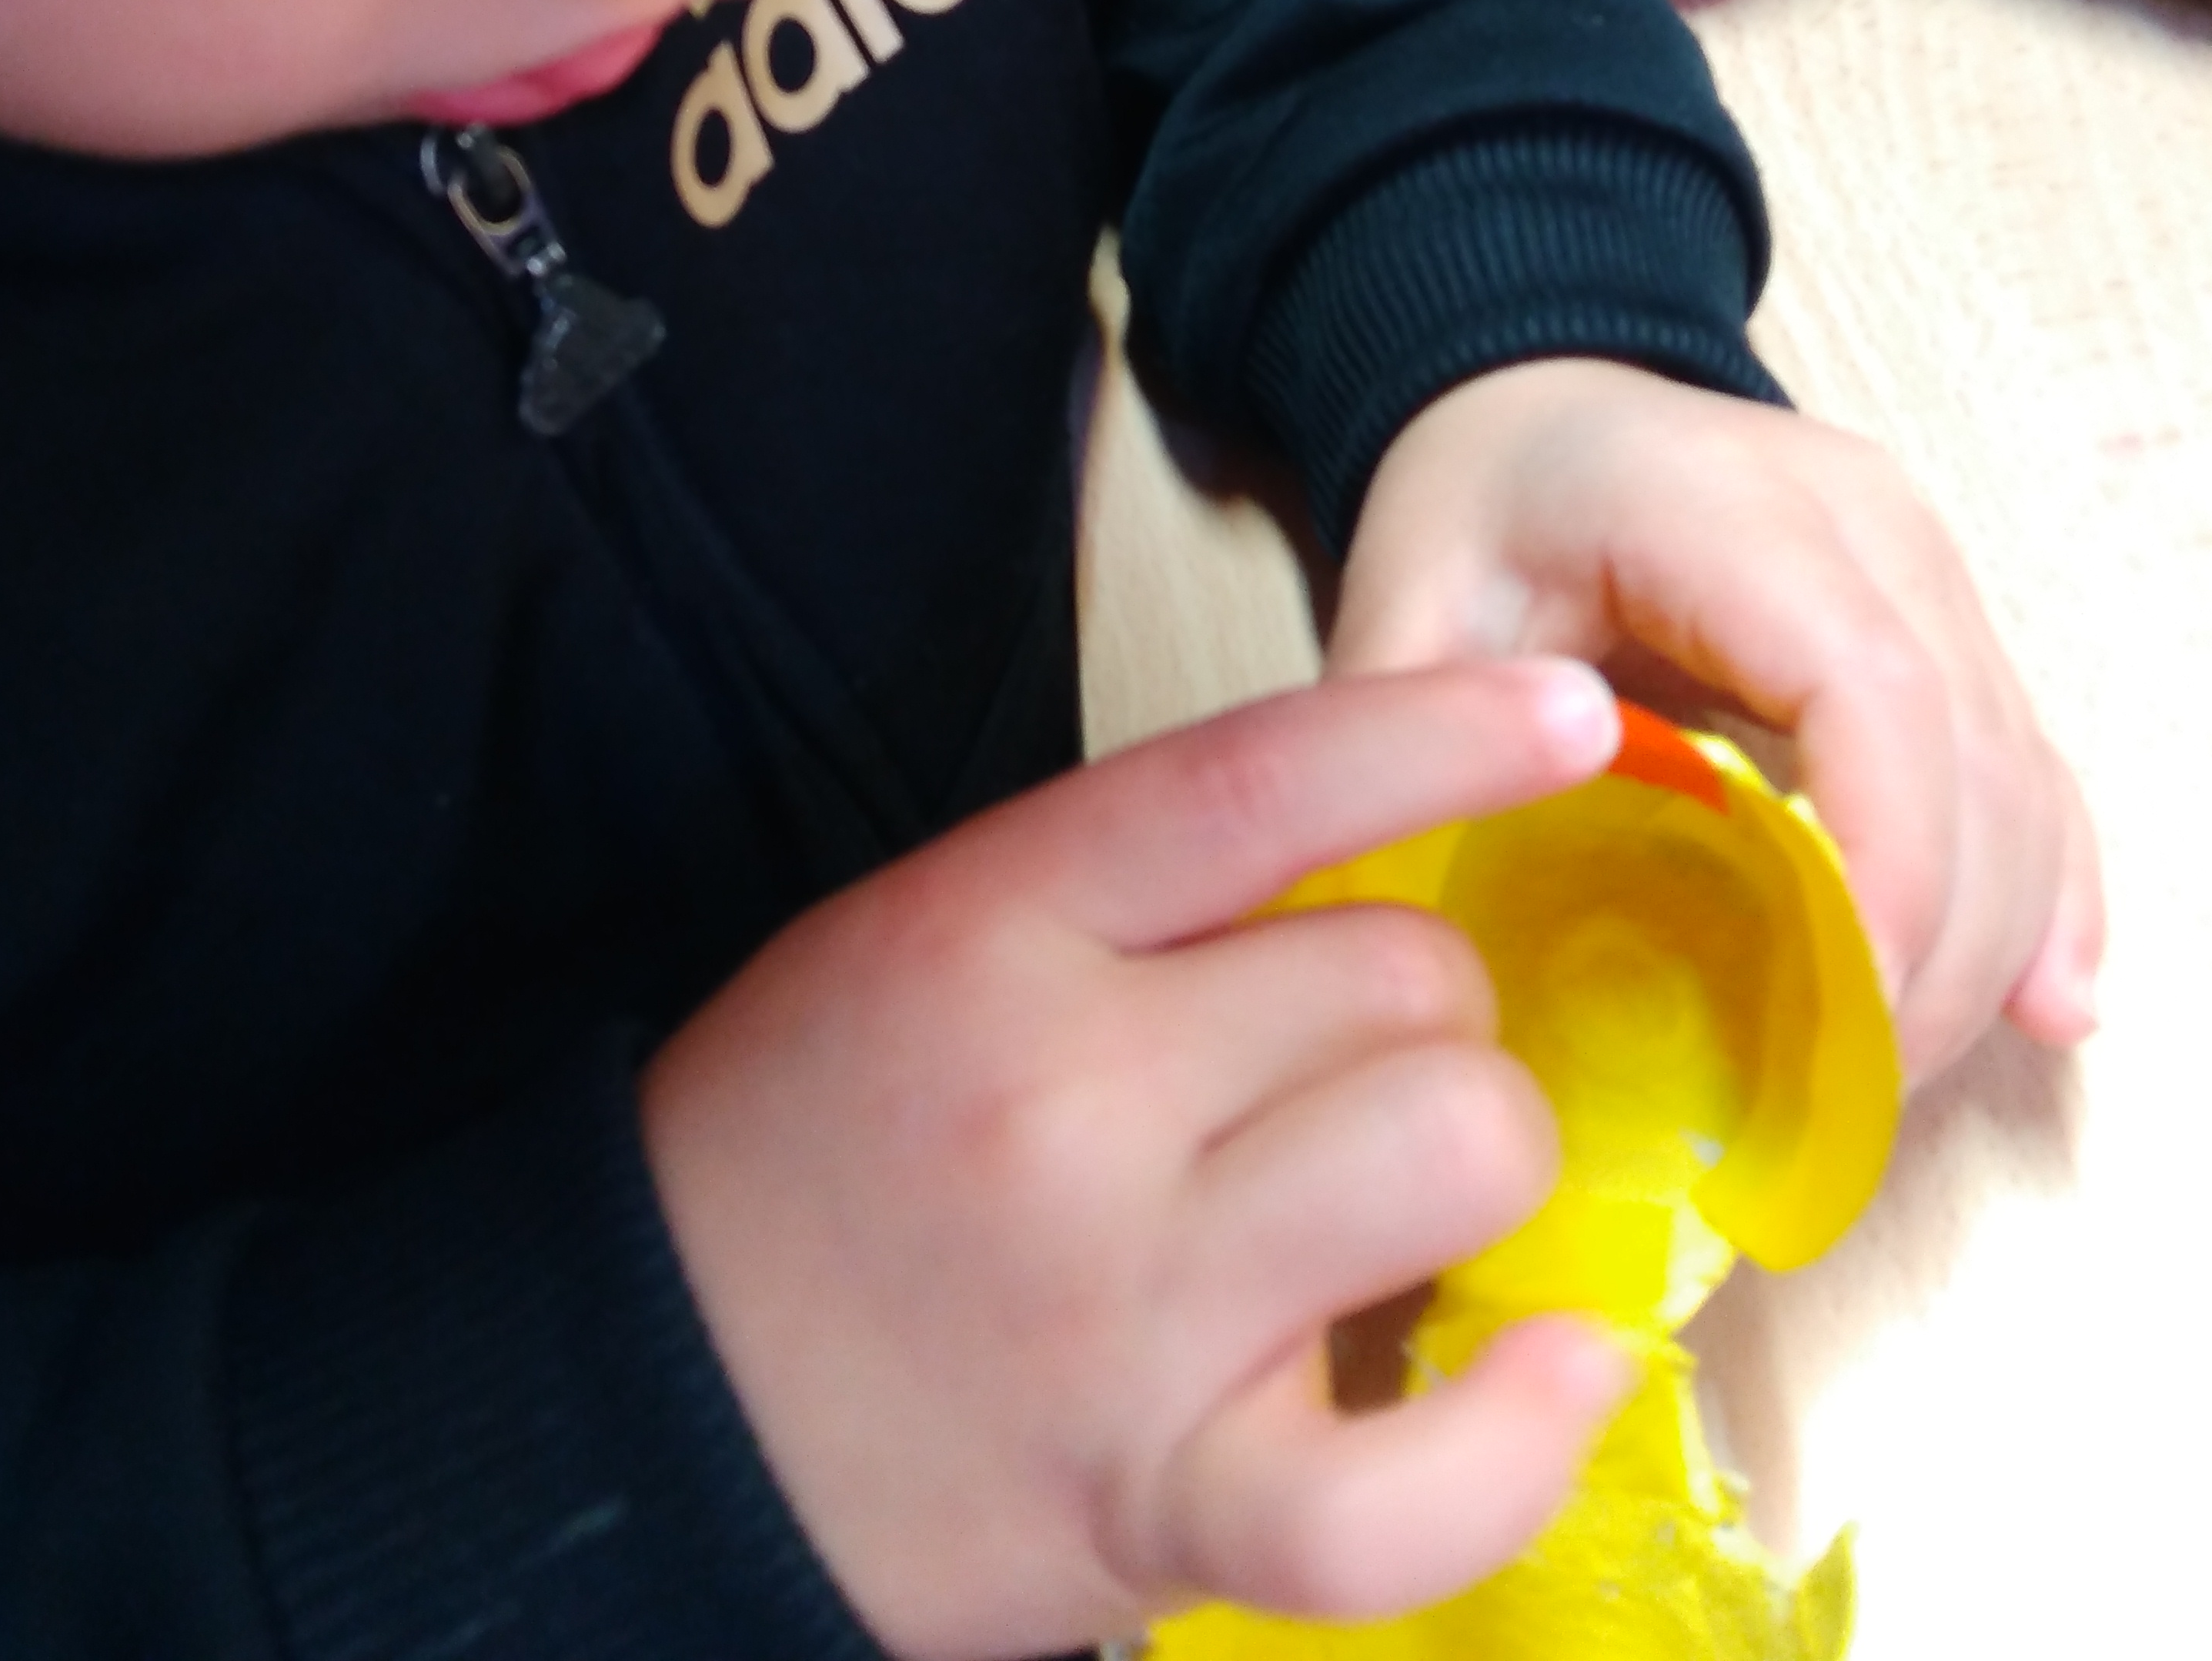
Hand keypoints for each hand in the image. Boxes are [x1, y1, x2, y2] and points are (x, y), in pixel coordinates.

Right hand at [641, 663, 1636, 1660]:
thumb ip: (1136, 890)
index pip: (1259, 779)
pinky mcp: (1164, 1506)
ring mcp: (1124, 1311)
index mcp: (990, 927)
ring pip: (1454, 1149)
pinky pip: (1416, 1488)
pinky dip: (1522, 1434)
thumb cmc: (812, 1148)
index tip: (1573, 714)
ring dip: (1469, 1158)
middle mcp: (1066, 1101)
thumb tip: (1392, 858)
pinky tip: (1563, 1368)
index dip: (1443, 731)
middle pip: (1400, 975)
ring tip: (1400, 1196)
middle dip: (1419, 1006)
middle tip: (1341, 1062)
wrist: (646, 1398)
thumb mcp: (928, 936)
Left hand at [1328, 359, 2102, 1087]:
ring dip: (1984, 946)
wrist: (1542, 408)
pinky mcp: (1951, 629)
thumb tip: (1430, 925)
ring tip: (1890, 1090)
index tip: (1848, 1020)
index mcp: (1726, 506)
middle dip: (1934, 951)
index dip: (1884, 864)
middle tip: (1844, 1105)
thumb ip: (1416, 742)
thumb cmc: (1479, 501)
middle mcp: (1867, 528)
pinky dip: (2043, 895)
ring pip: (2016, 778)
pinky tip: (2046, 1008)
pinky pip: (2029, 773)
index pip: (1864, 687)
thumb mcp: (1408, 598)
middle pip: (1965, 755)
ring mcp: (1927, 575)